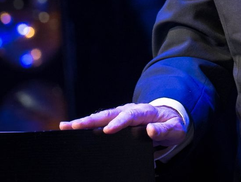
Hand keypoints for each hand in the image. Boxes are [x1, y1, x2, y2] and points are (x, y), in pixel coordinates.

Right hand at [59, 103, 186, 148]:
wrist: (170, 116)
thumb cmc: (172, 124)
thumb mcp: (175, 129)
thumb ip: (164, 130)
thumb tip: (151, 130)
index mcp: (145, 111)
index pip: (131, 116)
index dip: (119, 123)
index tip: (107, 131)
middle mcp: (131, 109)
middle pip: (109, 113)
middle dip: (91, 120)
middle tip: (73, 126)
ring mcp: (122, 113)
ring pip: (101, 116)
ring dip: (84, 121)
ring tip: (65, 126)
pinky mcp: (116, 118)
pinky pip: (100, 121)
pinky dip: (86, 125)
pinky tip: (71, 129)